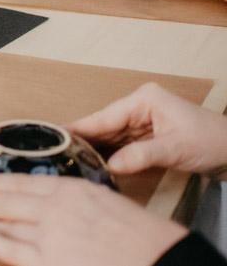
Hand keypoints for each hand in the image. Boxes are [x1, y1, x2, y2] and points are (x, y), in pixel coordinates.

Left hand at [0, 174, 186, 265]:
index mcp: (75, 191)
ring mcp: (51, 236)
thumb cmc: (148, 241)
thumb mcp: (112, 207)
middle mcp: (57, 209)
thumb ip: (83, 205)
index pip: (27, 184)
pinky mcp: (49, 262)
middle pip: (9, 201)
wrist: (162, 263)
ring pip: (6, 224)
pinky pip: (11, 250)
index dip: (1, 183)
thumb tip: (61, 210)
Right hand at [70, 82, 226, 178]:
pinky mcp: (148, 137)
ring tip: (70, 159)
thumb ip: (140, 156)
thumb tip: (110, 166)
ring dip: (96, 149)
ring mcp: (143, 122)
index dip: (81, 127)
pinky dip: (110, 154)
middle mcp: (140, 107)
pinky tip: (95, 162)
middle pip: (105, 126)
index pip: (105, 116)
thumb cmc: (211, 141)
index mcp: (143, 100)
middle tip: (57, 151)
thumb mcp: (174, 149)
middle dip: (85, 140)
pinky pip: (122, 145)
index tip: (55, 133)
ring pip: (112, 137)